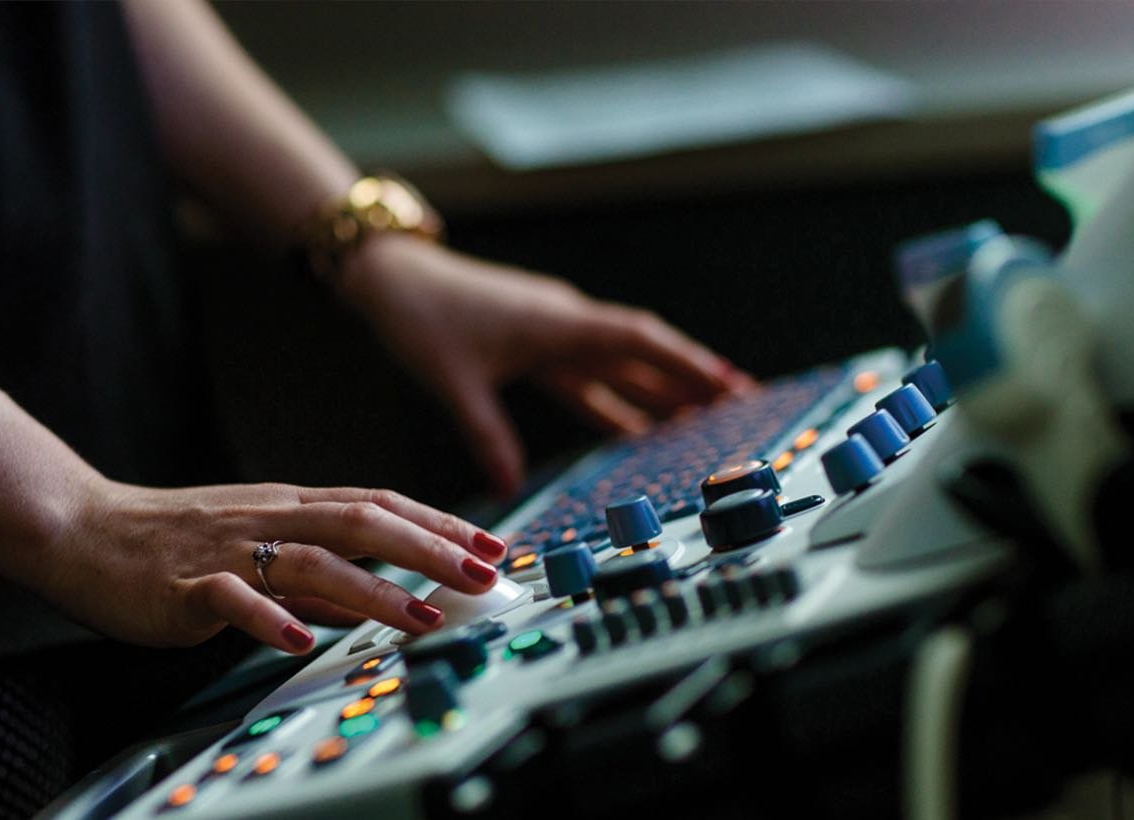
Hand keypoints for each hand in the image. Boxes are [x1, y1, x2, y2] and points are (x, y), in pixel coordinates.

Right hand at [45, 479, 508, 653]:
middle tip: (481, 574)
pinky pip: (232, 601)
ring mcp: (230, 551)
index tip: (491, 544)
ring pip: (312, 561)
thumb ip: (321, 572)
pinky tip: (300, 640)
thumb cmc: (179, 539)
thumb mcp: (262, 546)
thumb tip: (380, 598)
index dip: (440, 523)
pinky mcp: (186, 586)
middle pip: (363, 522)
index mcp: (292, 506)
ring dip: (374, 590)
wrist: (83, 529)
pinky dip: (268, 619)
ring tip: (423, 616)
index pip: (381, 505)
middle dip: (430, 549)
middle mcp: (271, 519)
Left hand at [339, 235, 755, 495]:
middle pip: (643, 353)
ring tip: (702, 422)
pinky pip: (591, 373)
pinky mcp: (539, 341)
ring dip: (659, 391)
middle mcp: (565, 322)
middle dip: (690, 380)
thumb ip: (487, 435)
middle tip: (740, 407)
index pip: (638, 341)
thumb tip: (510, 489)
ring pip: (620, 364)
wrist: (392, 276)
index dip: (685, 364)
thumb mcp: (454, 382)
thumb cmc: (423, 316)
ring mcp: (554, 331)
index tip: (729, 385)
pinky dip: (618, 398)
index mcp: (556, 324)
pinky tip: (636, 428)